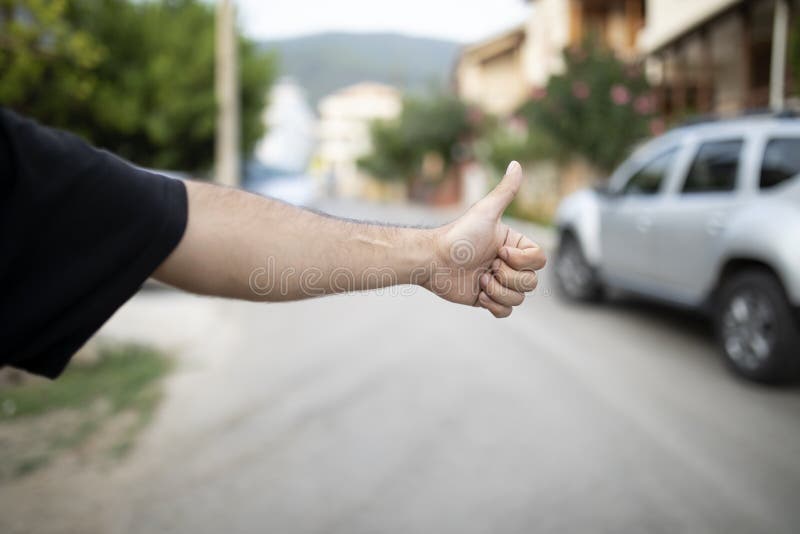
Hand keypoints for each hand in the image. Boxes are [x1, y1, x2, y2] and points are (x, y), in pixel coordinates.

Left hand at [423, 161, 545, 316]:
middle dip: (508, 277)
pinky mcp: (486, 299)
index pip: (539, 261)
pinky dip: (494, 306)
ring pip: (520, 297)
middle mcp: (508, 263)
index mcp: (513, 245)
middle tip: (487, 267)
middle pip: (531, 282)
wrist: (432, 260)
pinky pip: (506, 311)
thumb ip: (505, 191)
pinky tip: (478, 293)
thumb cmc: (458, 235)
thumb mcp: (486, 212)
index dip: (522, 261)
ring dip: (499, 291)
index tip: (498, 252)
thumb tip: (516, 163)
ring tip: (479, 280)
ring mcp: (498, 282)